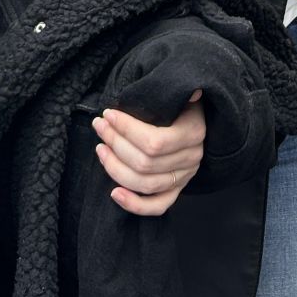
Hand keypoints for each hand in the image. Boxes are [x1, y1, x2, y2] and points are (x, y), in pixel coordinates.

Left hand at [94, 92, 206, 215]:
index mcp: (194, 133)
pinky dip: (134, 205)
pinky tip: (114, 193)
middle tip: (99, 126)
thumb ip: (182, 90)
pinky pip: (157, 206)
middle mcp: (191, 159)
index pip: (154, 141)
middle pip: (145, 163)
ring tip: (100, 148)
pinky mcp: (176, 190)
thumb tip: (193, 89)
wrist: (197, 119)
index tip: (108, 114)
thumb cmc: (183, 101)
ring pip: (145, 185)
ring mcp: (184, 177)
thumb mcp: (184, 91)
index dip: (127, 130)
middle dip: (115, 143)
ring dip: (116, 168)